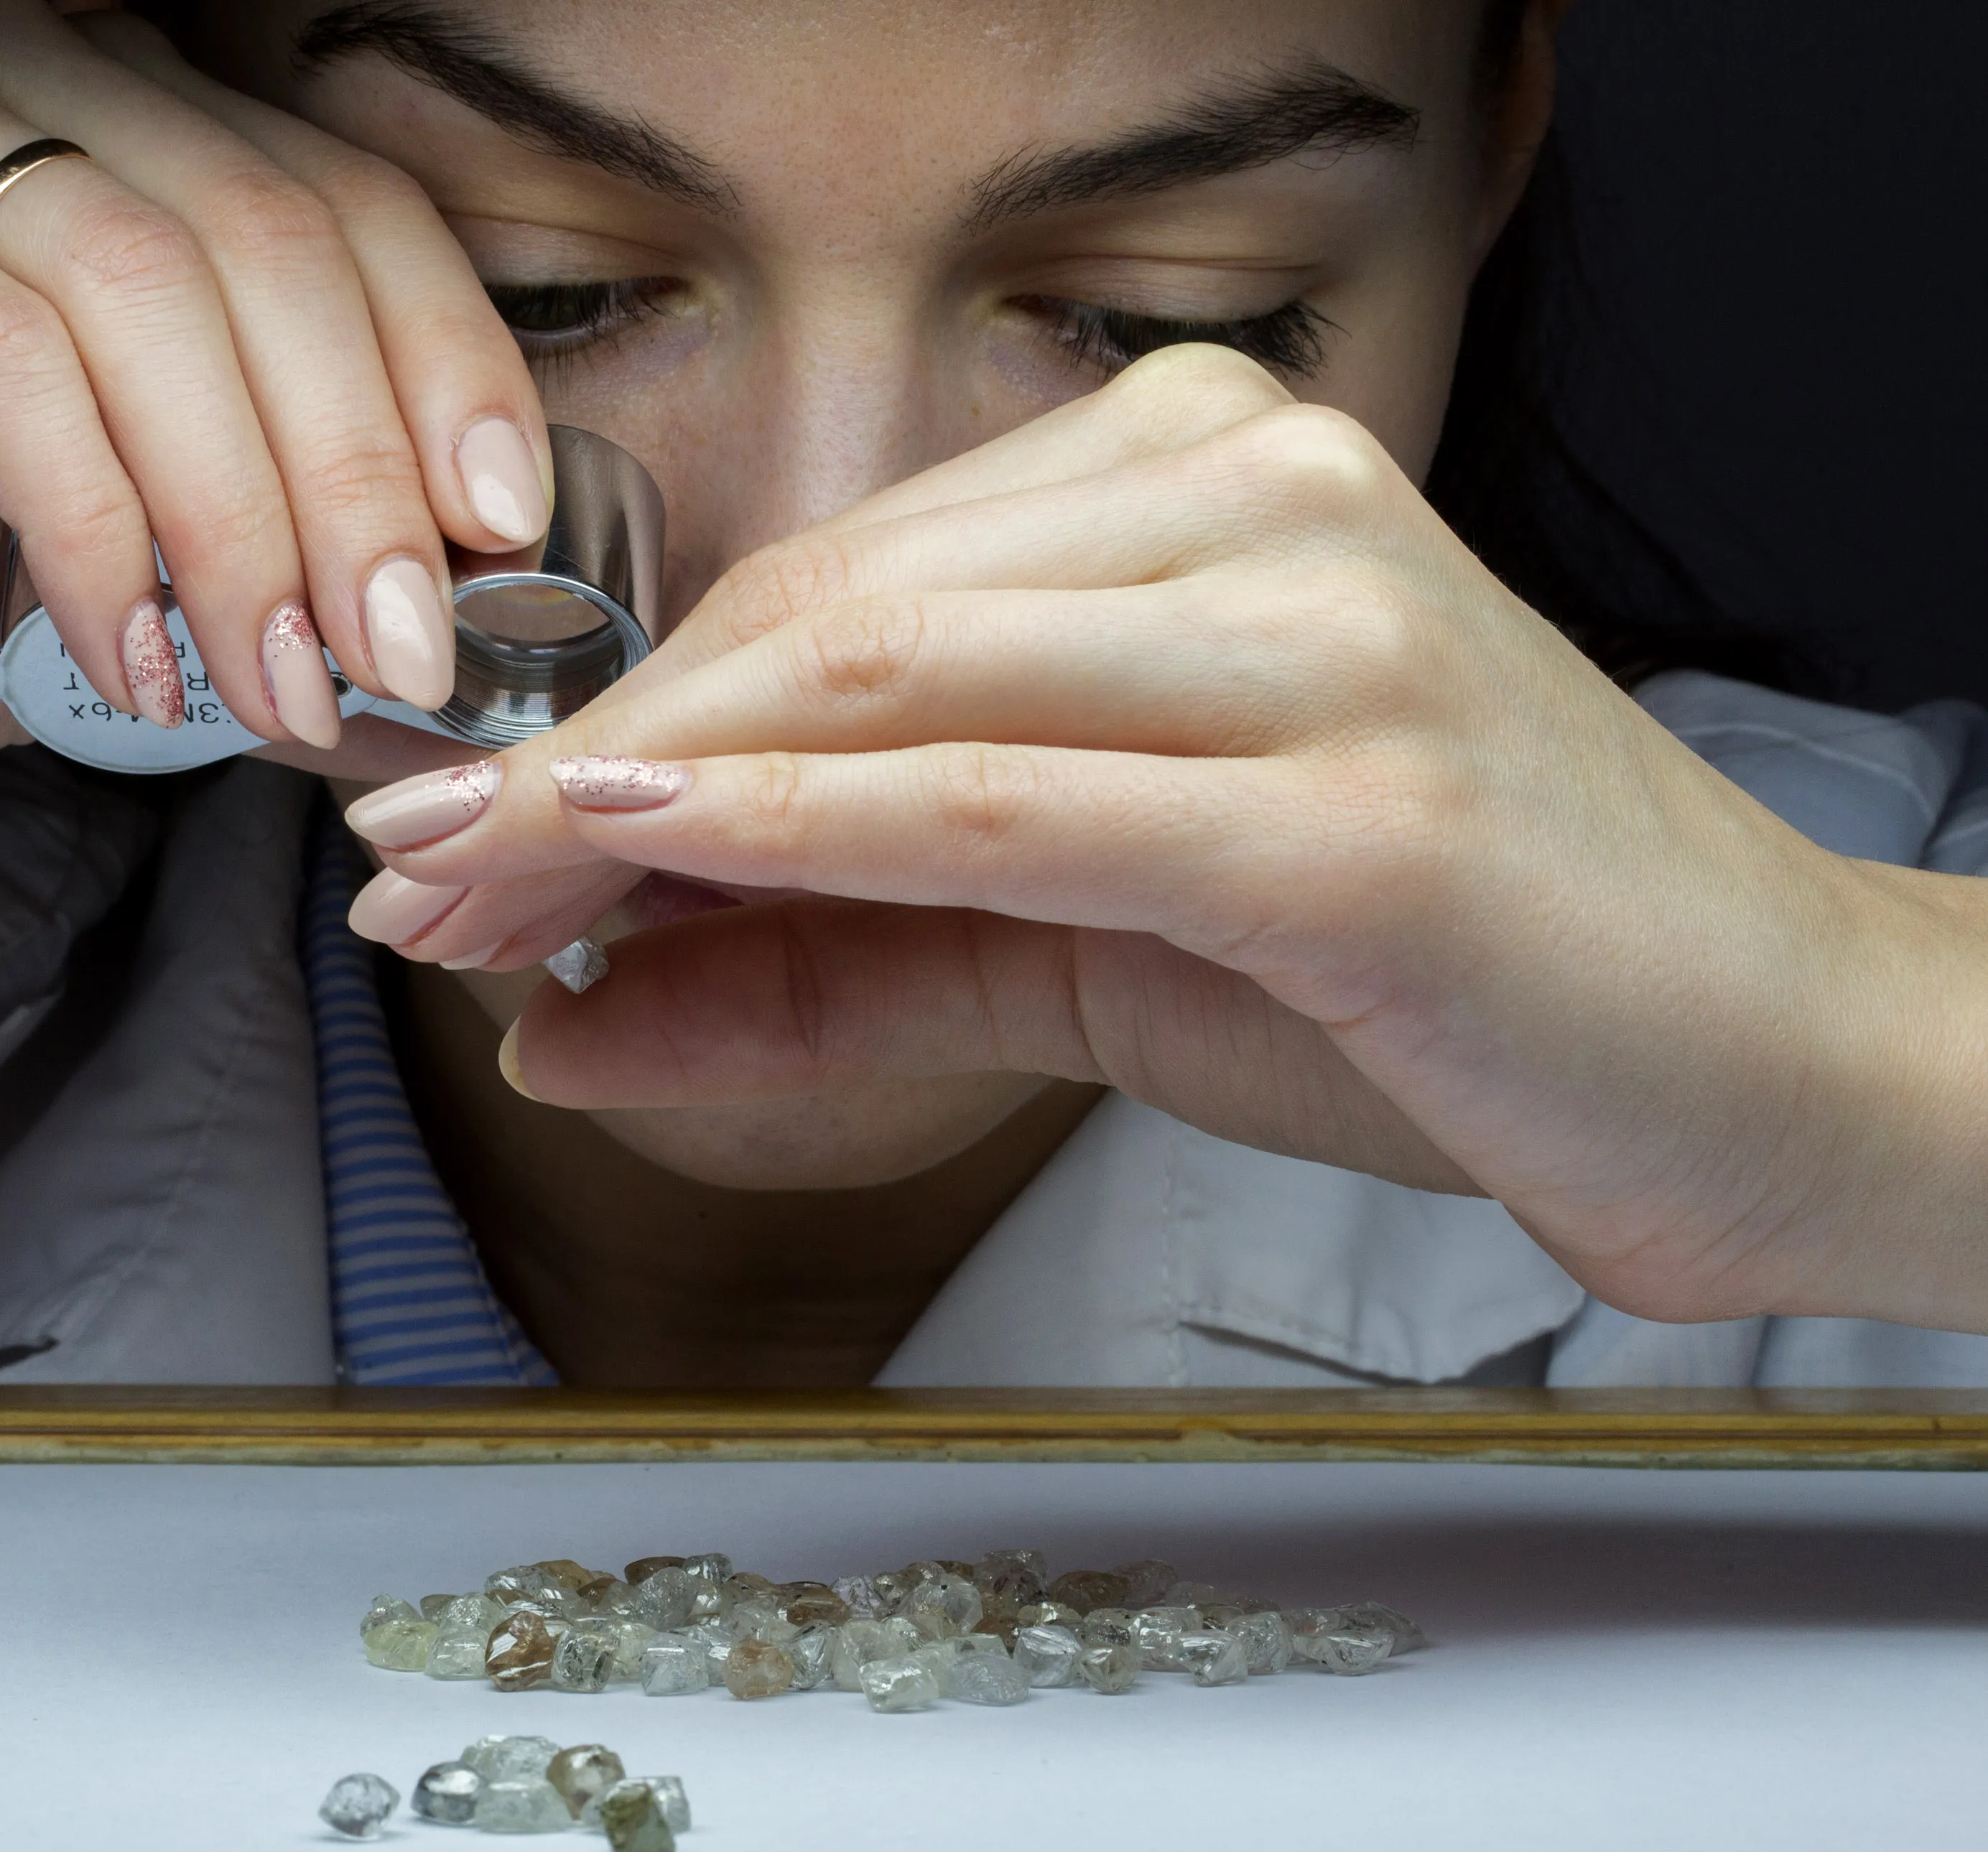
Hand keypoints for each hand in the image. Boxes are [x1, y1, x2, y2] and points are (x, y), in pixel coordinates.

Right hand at [0, 0, 551, 843]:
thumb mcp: (108, 588)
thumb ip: (261, 570)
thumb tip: (452, 632)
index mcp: (103, 125)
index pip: (346, 206)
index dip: (448, 372)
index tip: (497, 550)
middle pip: (269, 233)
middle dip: (357, 477)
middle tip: (388, 661)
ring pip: (145, 278)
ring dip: (238, 514)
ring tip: (262, 687)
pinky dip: (84, 515)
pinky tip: (115, 649)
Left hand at [348, 345, 1987, 1330]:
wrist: (1749, 1067)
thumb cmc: (1421, 984)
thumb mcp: (1075, 957)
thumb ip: (821, 963)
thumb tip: (556, 1014)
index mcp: (1192, 480)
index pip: (827, 585)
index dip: (609, 714)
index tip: (443, 834)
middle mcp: (1254, 502)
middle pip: (825, 617)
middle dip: (580, 764)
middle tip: (407, 882)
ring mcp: (1320, 631)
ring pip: (889, 683)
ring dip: (637, 801)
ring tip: (468, 906)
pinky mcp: (1360, 799)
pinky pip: (1006, 794)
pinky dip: (798, 832)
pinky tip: (639, 859)